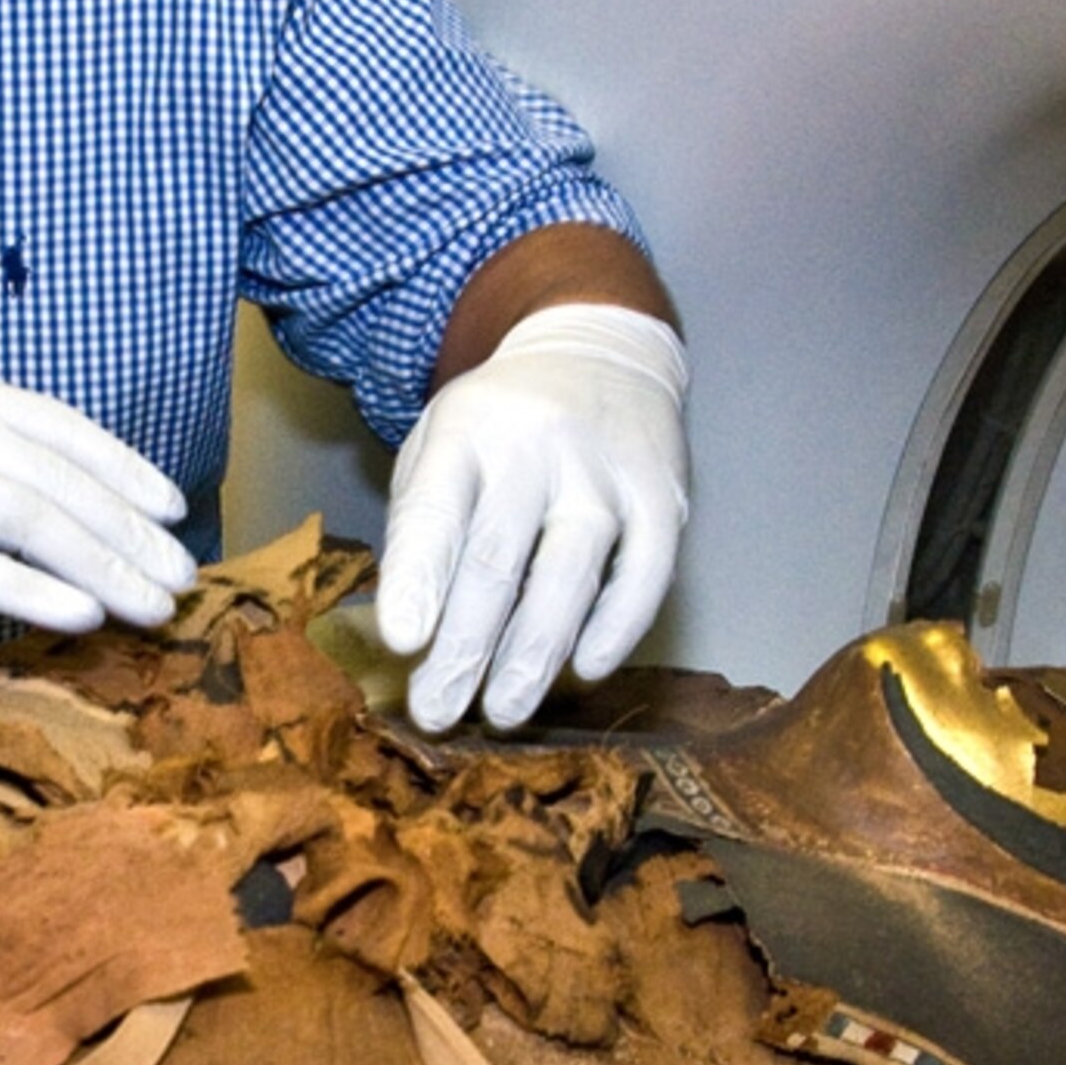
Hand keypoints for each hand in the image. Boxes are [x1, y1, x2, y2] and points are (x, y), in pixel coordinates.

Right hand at [0, 357, 196, 631]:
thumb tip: (22, 509)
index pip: (52, 422)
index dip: (120, 467)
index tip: (170, 508)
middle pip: (55, 477)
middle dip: (130, 531)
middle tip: (182, 576)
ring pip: (30, 518)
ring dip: (105, 566)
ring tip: (154, 604)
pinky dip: (34, 591)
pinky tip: (82, 615)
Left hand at [376, 305, 689, 733]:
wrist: (600, 352)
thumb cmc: (500, 425)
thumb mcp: (440, 445)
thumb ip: (421, 525)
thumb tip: (409, 634)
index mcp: (466, 431)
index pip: (436, 510)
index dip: (418, 578)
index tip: (402, 643)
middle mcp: (536, 448)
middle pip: (497, 559)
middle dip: (464, 647)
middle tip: (438, 712)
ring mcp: (605, 473)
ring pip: (568, 575)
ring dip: (533, 655)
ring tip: (503, 711)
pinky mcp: (663, 497)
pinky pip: (643, 575)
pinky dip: (616, 628)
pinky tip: (585, 668)